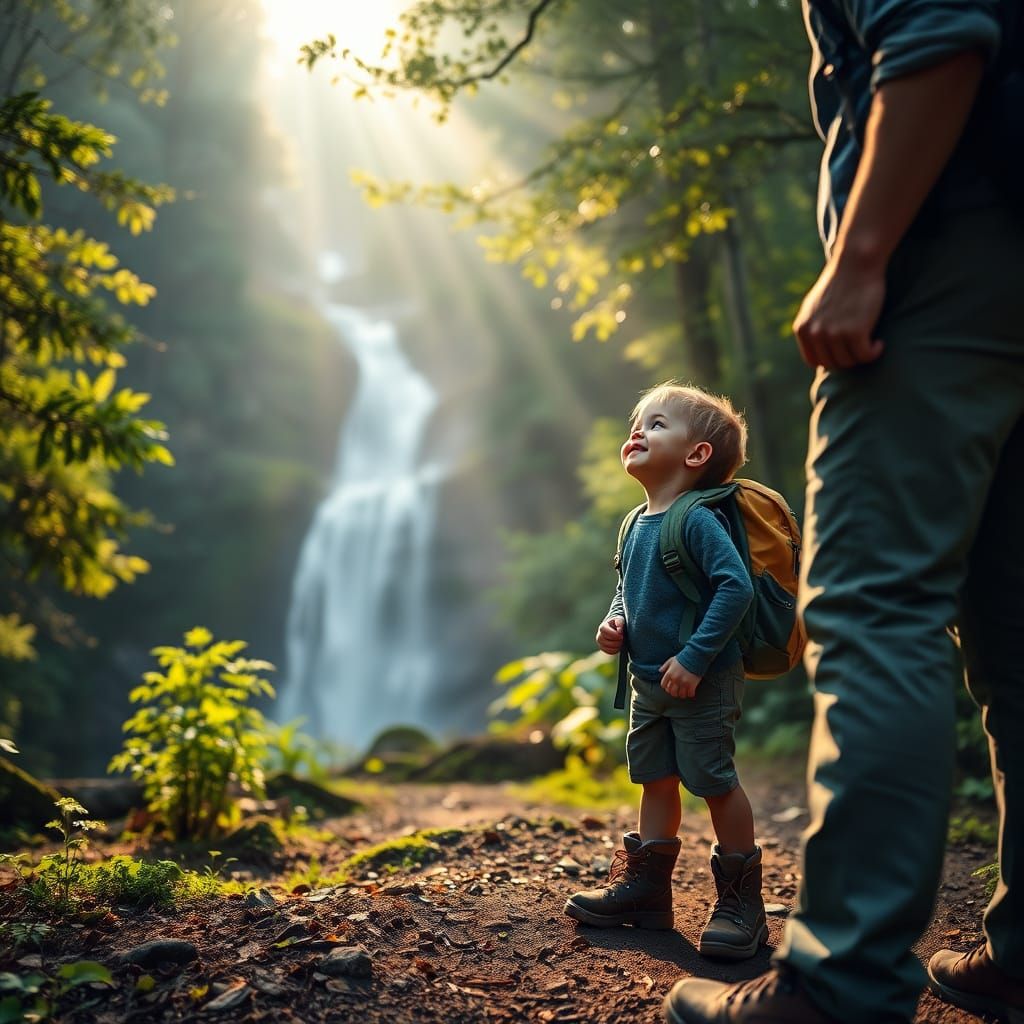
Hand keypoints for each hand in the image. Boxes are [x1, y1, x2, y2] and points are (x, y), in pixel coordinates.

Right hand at [597, 616, 623, 654]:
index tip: (621, 635)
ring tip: (621, 642)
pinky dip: (616, 650)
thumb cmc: (618, 623)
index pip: (603, 630)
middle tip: (622, 638)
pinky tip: (619, 645)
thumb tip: (619, 630)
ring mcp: (601, 642)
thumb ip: (620, 622)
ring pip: (606, 647)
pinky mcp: (604, 648)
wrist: (617, 629)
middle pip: (603, 640)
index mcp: (603, 626)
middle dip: (615, 641)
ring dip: (616, 646)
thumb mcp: (620, 619)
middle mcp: (599, 635)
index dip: (613, 634)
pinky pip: (609, 651)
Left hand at [659, 658, 701, 698]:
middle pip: (671, 691)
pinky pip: (690, 694)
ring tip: (684, 693)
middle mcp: (675, 679)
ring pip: (681, 694)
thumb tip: (660, 671)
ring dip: (682, 694)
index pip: (663, 685)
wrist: (694, 656)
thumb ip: (665, 666)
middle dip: (673, 692)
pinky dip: (690, 694)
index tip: (669, 687)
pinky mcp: (692, 684)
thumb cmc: (682, 658)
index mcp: (669, 674)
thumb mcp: (671, 660)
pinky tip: (691, 692)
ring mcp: (683, 683)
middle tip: (677, 691)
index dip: (666, 687)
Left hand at [793, 253, 885, 369]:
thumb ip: (812, 327)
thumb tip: (817, 348)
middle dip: (848, 359)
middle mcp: (814, 333)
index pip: (813, 361)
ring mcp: (833, 333)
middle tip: (861, 347)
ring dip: (862, 356)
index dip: (830, 360)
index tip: (844, 352)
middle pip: (832, 363)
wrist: (856, 263)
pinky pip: (865, 355)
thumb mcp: (815, 306)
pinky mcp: (854, 332)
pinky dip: (874, 353)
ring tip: (870, 344)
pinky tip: (879, 344)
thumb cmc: (840, 284)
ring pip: (849, 362)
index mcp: (802, 329)